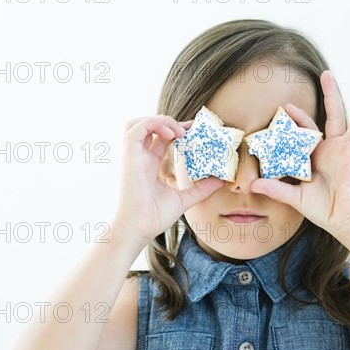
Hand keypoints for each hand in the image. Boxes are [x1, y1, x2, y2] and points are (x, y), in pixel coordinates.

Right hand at [111, 115, 224, 246]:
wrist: (139, 229)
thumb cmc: (154, 217)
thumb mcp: (184, 199)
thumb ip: (201, 189)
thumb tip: (220, 181)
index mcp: (150, 165)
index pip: (161, 138)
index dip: (177, 130)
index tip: (196, 130)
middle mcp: (140, 158)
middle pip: (150, 127)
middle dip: (169, 122)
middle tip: (190, 129)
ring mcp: (133, 156)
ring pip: (139, 123)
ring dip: (159, 120)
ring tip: (179, 131)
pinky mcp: (129, 157)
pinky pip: (136, 129)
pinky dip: (153, 124)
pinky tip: (172, 132)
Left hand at [250, 71, 349, 252]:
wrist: (345, 222)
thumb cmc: (324, 210)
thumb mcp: (296, 197)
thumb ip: (276, 188)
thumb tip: (252, 185)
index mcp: (319, 156)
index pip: (308, 131)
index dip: (298, 119)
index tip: (286, 108)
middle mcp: (336, 149)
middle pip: (334, 115)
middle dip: (330, 94)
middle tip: (325, 73)